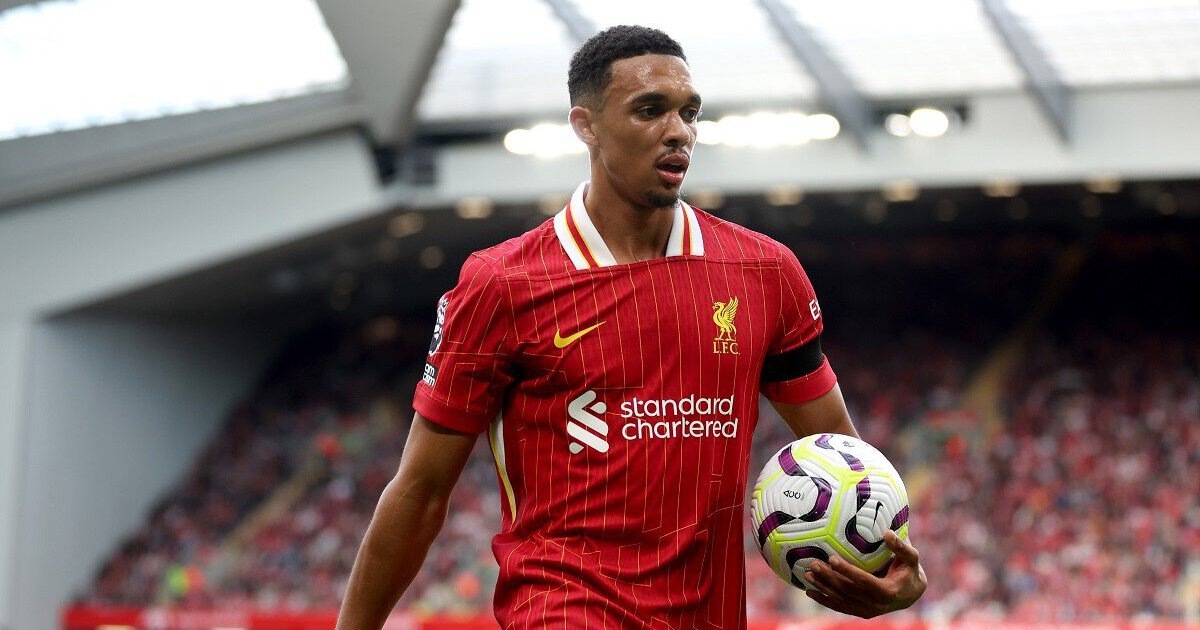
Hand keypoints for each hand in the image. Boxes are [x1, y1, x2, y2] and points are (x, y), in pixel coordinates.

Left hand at [803, 530, 926, 617]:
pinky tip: (810, 592)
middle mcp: (876, 604)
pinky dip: (824, 600)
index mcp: (888, 591)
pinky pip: (840, 607)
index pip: (864, 581)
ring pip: (841, 600)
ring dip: (823, 588)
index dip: (848, 571)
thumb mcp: (911, 557)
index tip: (832, 558)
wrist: (911, 594)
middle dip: (829, 578)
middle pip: (848, 591)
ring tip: (807, 575)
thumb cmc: (910, 570)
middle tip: (813, 564)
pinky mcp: (861, 612)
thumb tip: (888, 532)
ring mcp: (867, 611)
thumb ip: (900, 546)